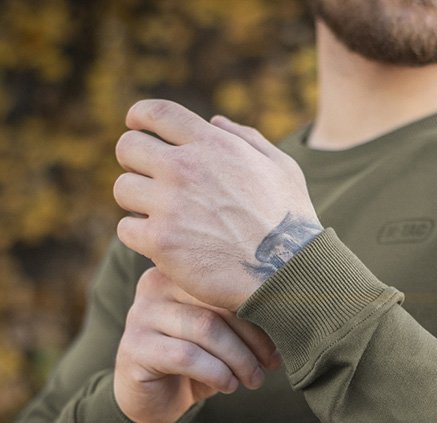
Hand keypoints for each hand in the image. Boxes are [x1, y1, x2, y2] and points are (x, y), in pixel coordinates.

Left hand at [113, 99, 322, 310]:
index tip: (136, 127)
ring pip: (123, 190)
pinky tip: (163, 245)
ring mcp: (170, 206)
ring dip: (139, 203)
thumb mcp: (283, 168)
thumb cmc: (292, 223)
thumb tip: (215, 122)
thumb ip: (248, 139)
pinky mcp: (161, 242)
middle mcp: (186, 169)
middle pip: (128, 148)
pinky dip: (140, 238)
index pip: (156, 113)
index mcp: (213, 146)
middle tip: (150, 182)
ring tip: (161, 218)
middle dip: (135, 162)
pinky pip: (126, 230)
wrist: (288, 274)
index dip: (139, 117)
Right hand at [114, 267, 280, 422]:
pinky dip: (216, 372)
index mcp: (181, 273)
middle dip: (253, 338)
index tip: (283, 339)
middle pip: (218, 303)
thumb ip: (245, 318)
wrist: (156, 399)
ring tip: (252, 379)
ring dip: (238, 359)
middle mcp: (156, 284)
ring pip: (205, 328)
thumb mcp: (225, 336)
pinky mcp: (133, 347)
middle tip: (271, 364)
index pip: (229, 281)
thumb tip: (292, 317)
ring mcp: (141, 314)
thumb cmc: (199, 362)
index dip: (261, 311)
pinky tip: (228, 385)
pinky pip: (185, 355)